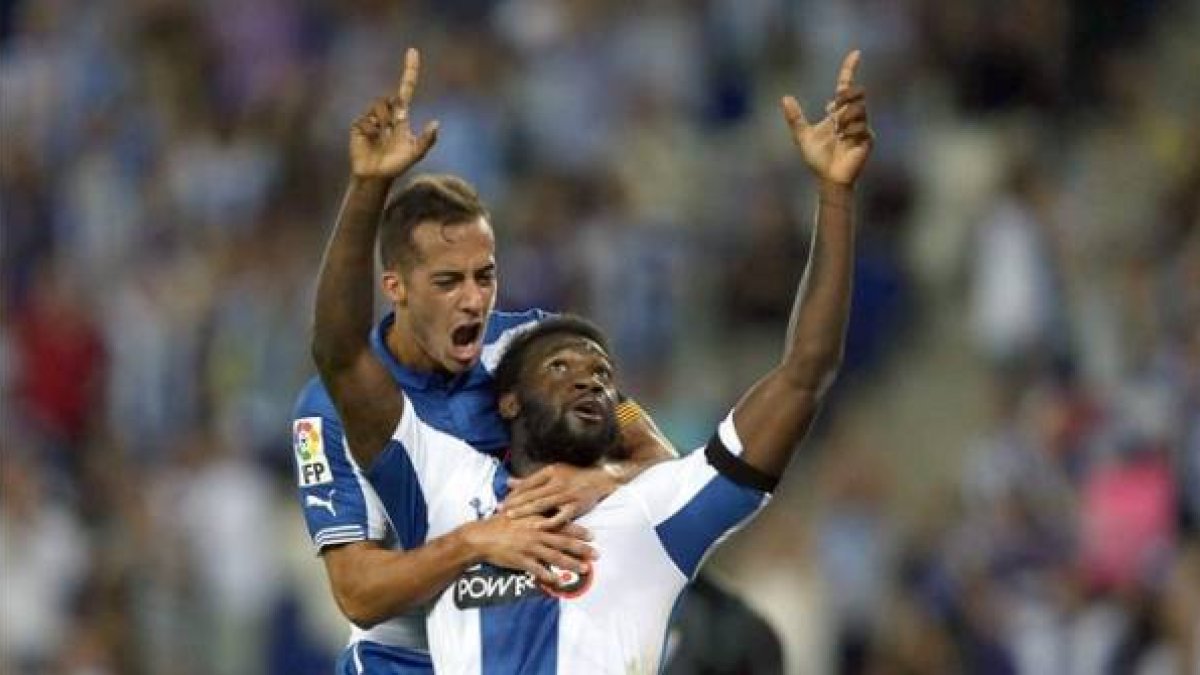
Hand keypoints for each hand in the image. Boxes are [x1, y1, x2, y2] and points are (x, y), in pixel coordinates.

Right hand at [349, 47, 438, 179]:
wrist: (375, 176)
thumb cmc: (396, 165)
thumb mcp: (415, 154)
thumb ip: (427, 140)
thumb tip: (437, 123)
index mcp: (401, 116)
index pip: (406, 87)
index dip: (410, 70)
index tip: (413, 51)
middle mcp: (386, 113)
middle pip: (391, 98)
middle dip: (395, 114)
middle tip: (394, 129)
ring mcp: (371, 117)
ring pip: (380, 105)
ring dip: (384, 121)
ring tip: (383, 137)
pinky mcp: (358, 124)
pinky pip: (367, 119)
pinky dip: (372, 130)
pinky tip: (372, 140)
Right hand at [458, 514, 595, 585]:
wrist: (480, 537)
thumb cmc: (499, 523)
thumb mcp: (518, 511)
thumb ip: (535, 511)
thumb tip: (549, 511)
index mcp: (537, 520)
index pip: (563, 525)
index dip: (579, 531)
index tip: (593, 536)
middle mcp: (536, 533)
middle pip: (564, 542)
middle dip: (582, 549)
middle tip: (596, 555)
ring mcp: (529, 548)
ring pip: (555, 557)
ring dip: (571, 564)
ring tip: (584, 569)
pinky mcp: (521, 560)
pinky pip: (538, 570)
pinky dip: (549, 576)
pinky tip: (558, 582)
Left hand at [501, 464, 618, 522]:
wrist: (600, 479)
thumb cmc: (574, 476)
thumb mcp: (552, 472)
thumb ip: (530, 479)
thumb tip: (508, 481)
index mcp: (550, 472)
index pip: (527, 483)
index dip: (513, 493)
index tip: (501, 501)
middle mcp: (557, 482)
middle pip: (531, 493)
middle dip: (514, 503)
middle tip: (499, 510)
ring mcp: (566, 494)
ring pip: (541, 504)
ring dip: (525, 511)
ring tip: (510, 517)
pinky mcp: (576, 506)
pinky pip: (560, 516)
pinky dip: (548, 522)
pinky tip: (536, 527)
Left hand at [781, 50, 872, 185]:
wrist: (828, 178)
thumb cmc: (818, 159)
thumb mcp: (803, 136)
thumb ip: (795, 118)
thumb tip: (785, 98)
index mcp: (838, 112)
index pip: (846, 85)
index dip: (850, 69)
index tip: (856, 53)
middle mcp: (852, 116)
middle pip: (856, 93)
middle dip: (846, 97)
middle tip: (833, 109)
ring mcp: (863, 127)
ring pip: (858, 109)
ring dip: (844, 120)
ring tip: (838, 133)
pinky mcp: (869, 138)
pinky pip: (861, 126)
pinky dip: (849, 133)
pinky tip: (845, 141)